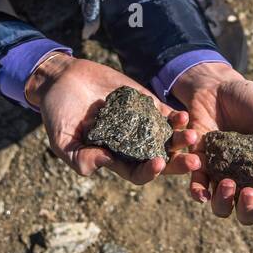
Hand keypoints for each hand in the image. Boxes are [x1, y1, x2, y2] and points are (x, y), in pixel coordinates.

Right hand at [25, 52, 201, 185]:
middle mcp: (130, 143)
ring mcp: (139, 123)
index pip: (137, 172)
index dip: (149, 172)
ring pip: (167, 136)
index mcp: (113, 158)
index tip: (157, 164)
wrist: (61, 80)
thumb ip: (80, 158)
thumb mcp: (62, 141)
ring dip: (182, 138)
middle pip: (160, 158)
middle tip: (195, 161)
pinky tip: (184, 116)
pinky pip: (163, 113)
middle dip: (178, 162)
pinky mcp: (143, 102)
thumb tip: (103, 164)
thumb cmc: (58, 114)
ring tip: (193, 136)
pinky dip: (175, 116)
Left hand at [168, 62, 252, 225]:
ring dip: (223, 202)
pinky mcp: (199, 163)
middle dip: (248, 210)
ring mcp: (220, 173)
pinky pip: (197, 185)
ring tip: (227, 182)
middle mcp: (243, 178)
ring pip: (220, 206)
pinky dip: (198, 190)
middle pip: (246, 212)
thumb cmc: (251, 100)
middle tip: (248, 193)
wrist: (217, 86)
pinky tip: (202, 188)